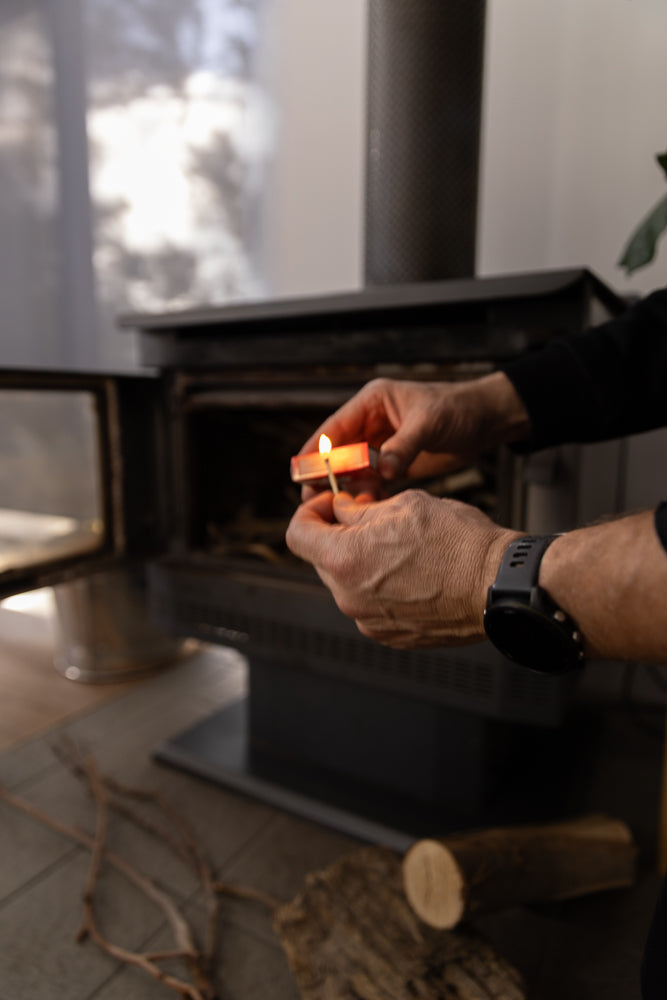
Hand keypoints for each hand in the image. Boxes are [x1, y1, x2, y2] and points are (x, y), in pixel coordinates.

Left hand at [286, 489, 519, 649]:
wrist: (498, 584)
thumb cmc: (460, 543)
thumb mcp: (405, 505)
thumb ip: (360, 510)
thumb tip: (342, 509)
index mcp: (345, 560)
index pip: (297, 534)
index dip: (311, 512)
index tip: (330, 505)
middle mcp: (350, 597)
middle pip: (323, 560)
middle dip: (340, 536)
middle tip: (371, 519)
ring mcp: (370, 621)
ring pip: (349, 583)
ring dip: (363, 563)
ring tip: (401, 547)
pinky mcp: (392, 636)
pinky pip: (372, 606)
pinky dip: (383, 588)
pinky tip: (413, 573)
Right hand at [299, 373, 530, 493]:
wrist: (486, 420)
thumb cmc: (459, 409)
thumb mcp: (430, 423)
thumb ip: (404, 446)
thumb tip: (383, 470)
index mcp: (372, 402)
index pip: (334, 428)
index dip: (316, 451)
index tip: (301, 472)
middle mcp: (372, 422)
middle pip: (339, 451)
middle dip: (326, 474)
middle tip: (313, 499)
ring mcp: (382, 443)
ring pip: (354, 468)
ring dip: (347, 487)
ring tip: (338, 510)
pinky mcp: (394, 461)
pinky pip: (373, 479)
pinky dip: (368, 493)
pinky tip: (365, 509)